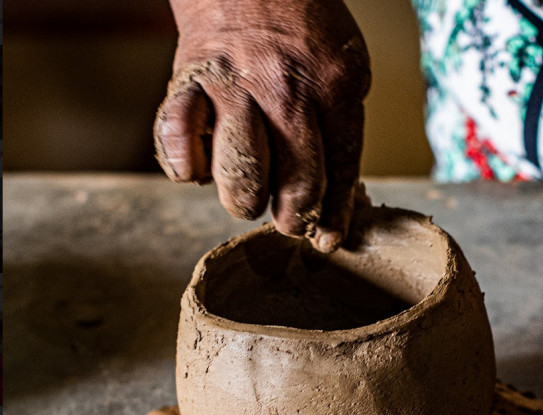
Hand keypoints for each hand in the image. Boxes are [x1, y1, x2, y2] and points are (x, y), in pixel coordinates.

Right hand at [154, 0, 369, 252]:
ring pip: (241, 177)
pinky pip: (179, 142)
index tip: (327, 240)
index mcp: (333, 86)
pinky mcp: (188, 82)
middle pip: (295, 183)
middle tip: (288, 219)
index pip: (340, 168)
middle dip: (293, 217)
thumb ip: (342, 127)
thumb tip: (337, 197)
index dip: (334, 215)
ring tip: (249, 194)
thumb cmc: (302, 28)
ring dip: (244, 200)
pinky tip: (199, 168)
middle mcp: (284, 90)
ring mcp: (233, 86)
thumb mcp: (345, 67)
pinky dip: (186, 167)